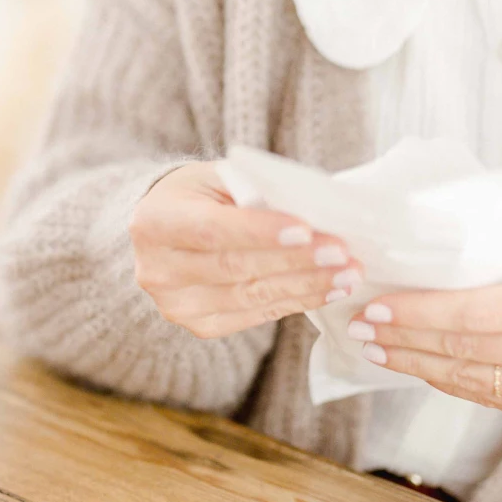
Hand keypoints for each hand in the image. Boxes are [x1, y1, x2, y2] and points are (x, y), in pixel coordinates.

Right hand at [130, 162, 361, 338]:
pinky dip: (295, 301)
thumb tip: (314, 214)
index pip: (211, 230)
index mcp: (154, 222)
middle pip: (235, 267)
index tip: (307, 230)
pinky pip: (256, 315)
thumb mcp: (220, 177)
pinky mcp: (199, 325)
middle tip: (343, 253)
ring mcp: (175, 304)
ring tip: (347, 273)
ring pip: (251, 297)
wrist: (168, 228)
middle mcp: (157, 269)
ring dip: (306, 285)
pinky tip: (326, 289)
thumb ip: (256, 191)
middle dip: (296, 261)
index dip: (260, 232)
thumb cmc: (201, 194)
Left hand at [341, 175, 501, 420]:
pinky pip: (487, 397)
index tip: (378, 305)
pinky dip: (448, 381)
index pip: (471, 314)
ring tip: (375, 348)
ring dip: (414, 364)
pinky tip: (418, 365)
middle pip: (459, 349)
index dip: (418, 313)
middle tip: (360, 325)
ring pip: (467, 380)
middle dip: (401, 338)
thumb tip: (498, 184)